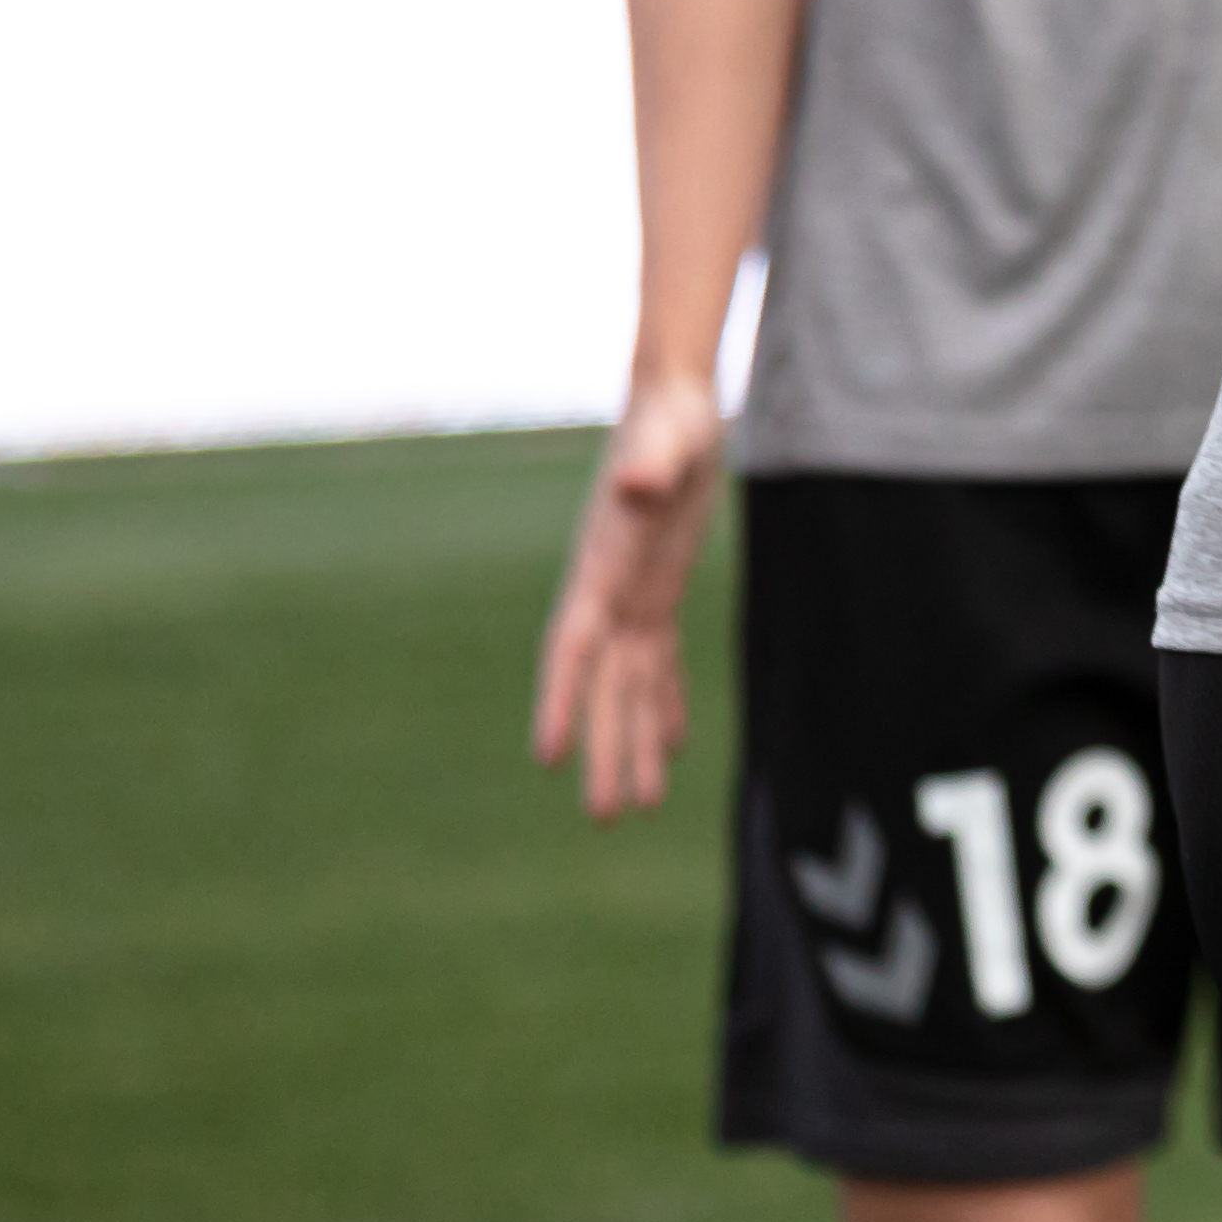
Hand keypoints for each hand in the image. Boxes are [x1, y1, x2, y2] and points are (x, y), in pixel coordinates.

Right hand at [528, 371, 724, 820]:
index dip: (558, 699)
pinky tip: (667, 746)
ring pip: (627, 685)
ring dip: (631, 742)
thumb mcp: (668, 439)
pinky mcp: (657, 592)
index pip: (570, 646)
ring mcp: (630, 595)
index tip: (547, 756)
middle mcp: (606, 592)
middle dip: (600, 748)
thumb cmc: (669, 419)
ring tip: (641, 806)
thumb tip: (635, 482)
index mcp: (599, 567)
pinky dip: (662, 703)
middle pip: (598, 685)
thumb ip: (650, 464)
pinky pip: (656, 660)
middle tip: (603, 817)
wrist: (674, 404)